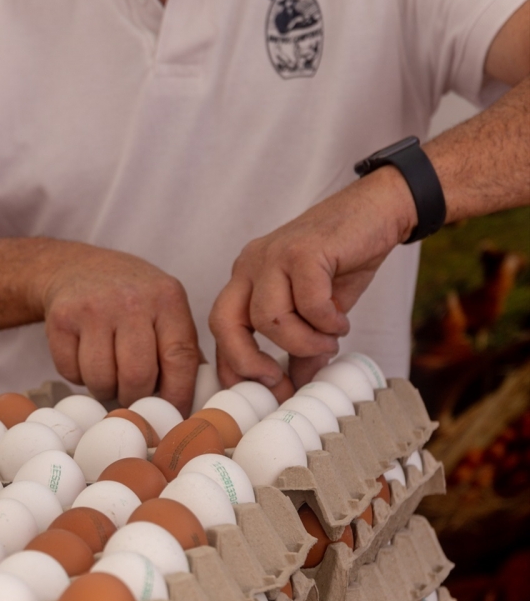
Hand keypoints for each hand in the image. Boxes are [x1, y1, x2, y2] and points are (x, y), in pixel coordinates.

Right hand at [40, 247, 199, 411]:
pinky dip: (77, 376)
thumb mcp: (165, 307)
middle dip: (135, 398)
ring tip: (108, 374)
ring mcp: (92, 308)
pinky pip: (71, 372)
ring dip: (104, 389)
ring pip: (101, 380)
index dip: (178, 395)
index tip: (173, 414)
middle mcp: (131, 300)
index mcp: (167, 298)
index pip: (179, 359)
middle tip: (132, 395)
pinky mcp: (60, 319)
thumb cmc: (129, 297)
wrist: (75, 268)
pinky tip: (84, 358)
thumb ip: (182, 347)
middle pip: (137, 377)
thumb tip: (201, 397)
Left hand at [210, 166, 416, 387]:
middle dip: (249, 361)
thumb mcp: (319, 311)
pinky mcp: (303, 251)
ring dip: (303, 341)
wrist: (379, 210)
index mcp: (245, 279)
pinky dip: (326, 321)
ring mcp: (273, 255)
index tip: (262, 390)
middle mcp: (250, 265)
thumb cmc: (345, 259)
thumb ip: (302, 346)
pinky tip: (341, 321)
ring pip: (268, 319)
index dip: (234, 365)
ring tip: (329, 341)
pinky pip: (307, 303)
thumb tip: (296, 387)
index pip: (220, 327)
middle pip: (225, 323)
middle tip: (281, 379)